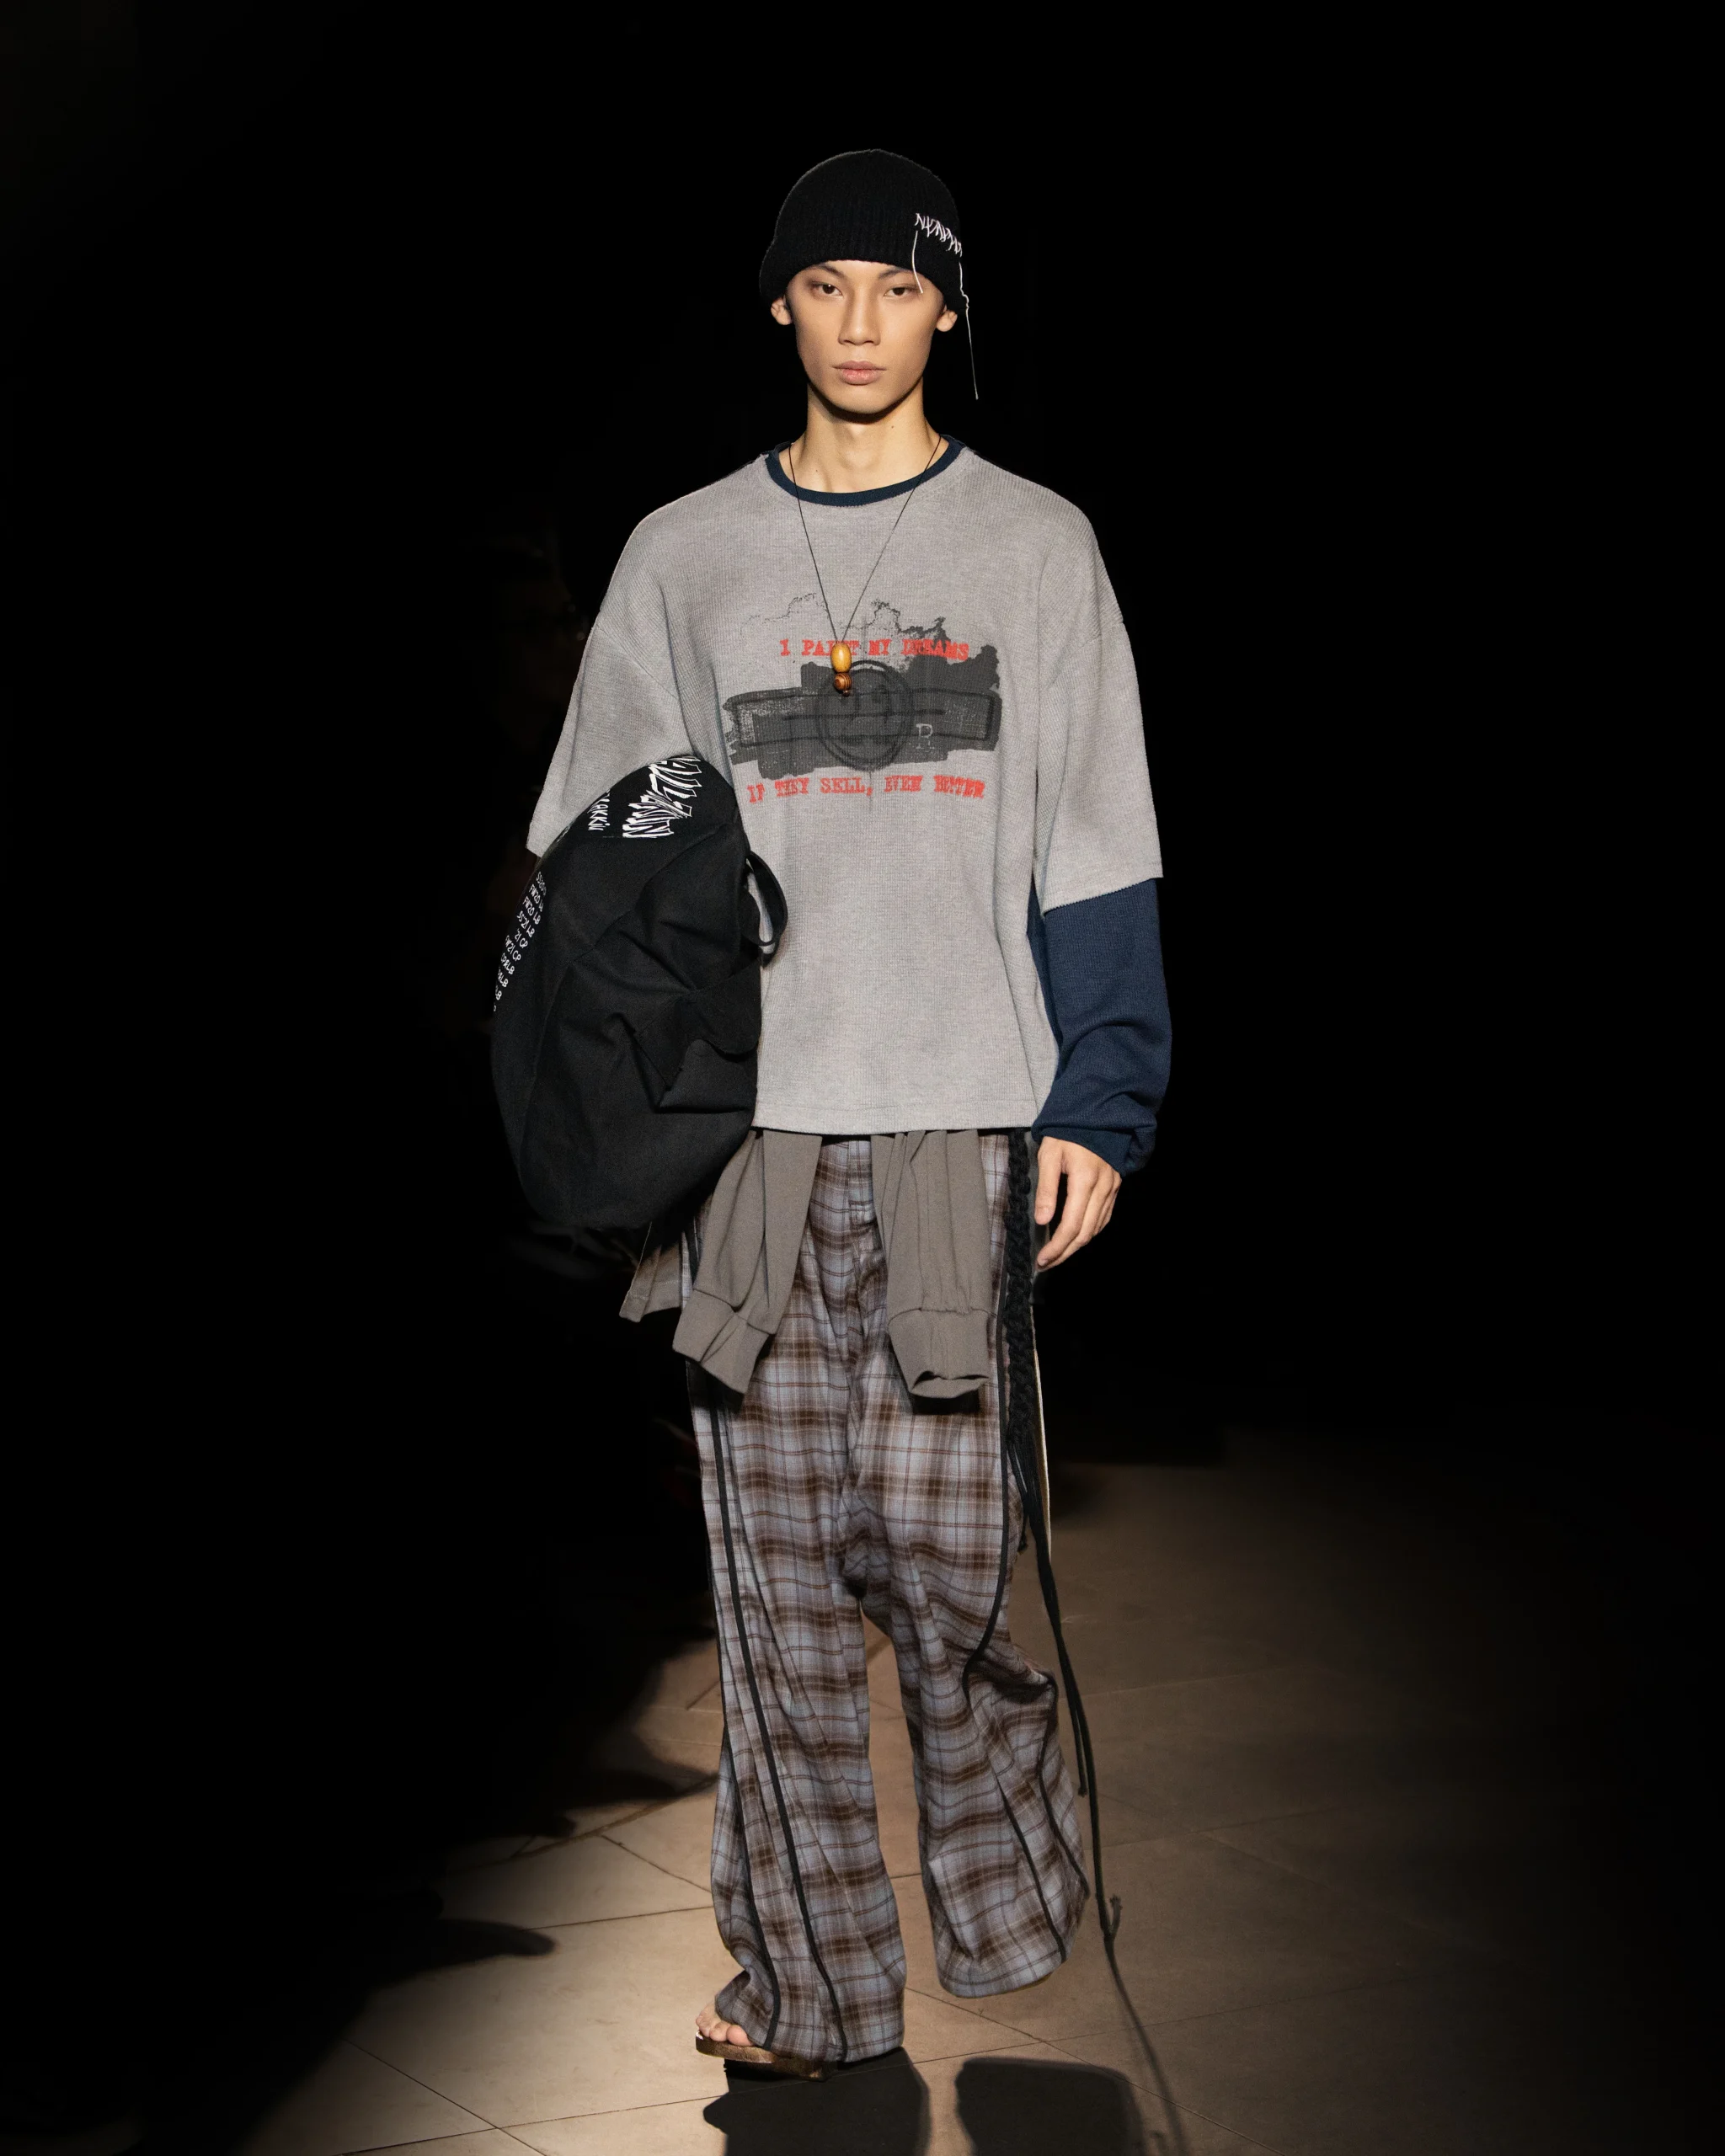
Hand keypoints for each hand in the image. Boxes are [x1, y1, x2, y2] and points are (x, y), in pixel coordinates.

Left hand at [1033, 1138, 1121, 1268]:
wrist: (1097, 1115)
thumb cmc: (1069, 1132)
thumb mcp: (1050, 1155)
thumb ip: (1046, 1189)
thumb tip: (1042, 1220)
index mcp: (1084, 1181)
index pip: (1070, 1226)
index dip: (1056, 1247)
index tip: (1041, 1259)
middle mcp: (1102, 1189)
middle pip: (1085, 1233)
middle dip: (1065, 1253)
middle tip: (1046, 1264)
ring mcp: (1112, 1189)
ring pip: (1096, 1229)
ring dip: (1076, 1246)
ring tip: (1058, 1255)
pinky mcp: (1115, 1188)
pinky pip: (1103, 1218)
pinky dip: (1089, 1232)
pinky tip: (1077, 1237)